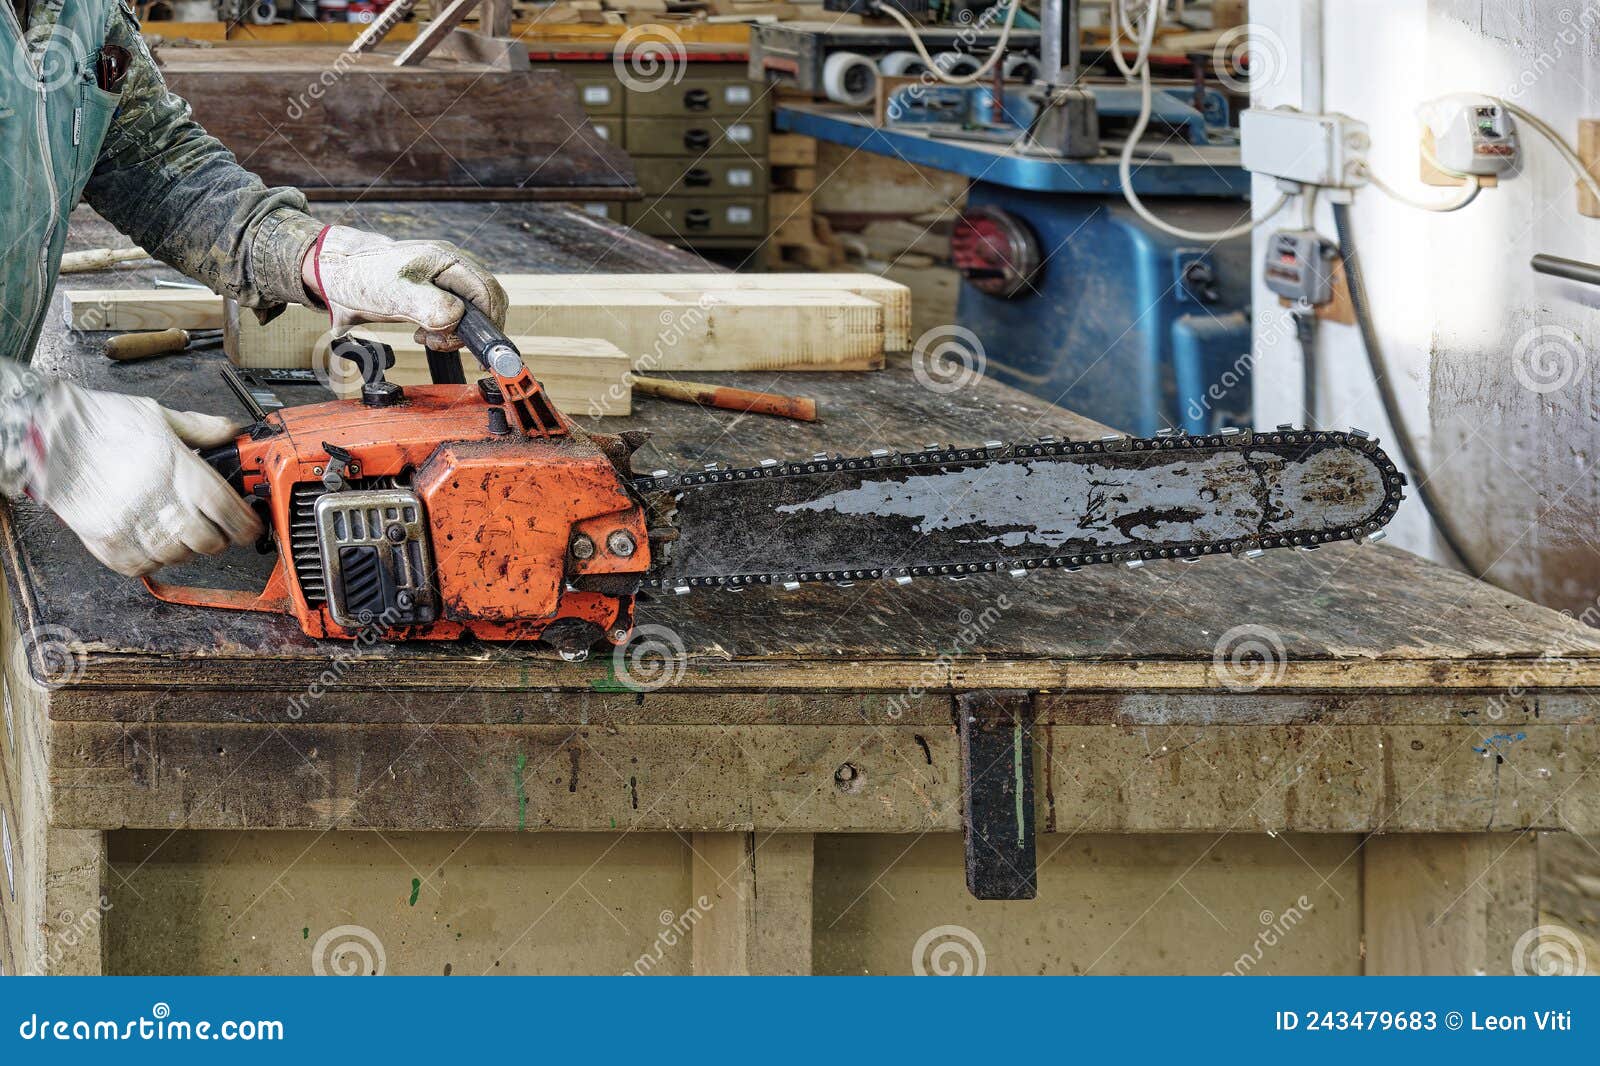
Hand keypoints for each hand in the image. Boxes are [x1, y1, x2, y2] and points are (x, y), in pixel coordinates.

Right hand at [29, 383, 262, 576]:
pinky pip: (140, 567)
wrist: (46, 433)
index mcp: (176, 468)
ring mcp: (128, 523)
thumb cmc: (101, 422)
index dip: (245, 525)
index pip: (226, 509)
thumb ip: (200, 429)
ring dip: (185, 550)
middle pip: (205, 540)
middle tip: (215, 532)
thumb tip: (231, 430)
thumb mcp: (157, 415)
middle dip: (217, 540)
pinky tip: (152, 543)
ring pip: (175, 557)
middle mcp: (156, 499)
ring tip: (179, 533)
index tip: (251, 529)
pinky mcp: (103, 539)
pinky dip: (152, 561)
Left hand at [302, 225, 508, 349]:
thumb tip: (458, 319)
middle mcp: (450, 265)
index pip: (487, 291)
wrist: (337, 274)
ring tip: (429, 338)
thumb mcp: (396, 295)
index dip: (490, 321)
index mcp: (446, 259)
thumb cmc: (362, 278)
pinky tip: (425, 333)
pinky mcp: (434, 290)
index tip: (479, 348)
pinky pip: (456, 311)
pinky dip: (447, 329)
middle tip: (443, 343)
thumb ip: (432, 306)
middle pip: (485, 300)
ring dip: (457, 331)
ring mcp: (443, 277)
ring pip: (472, 309)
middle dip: (472, 329)